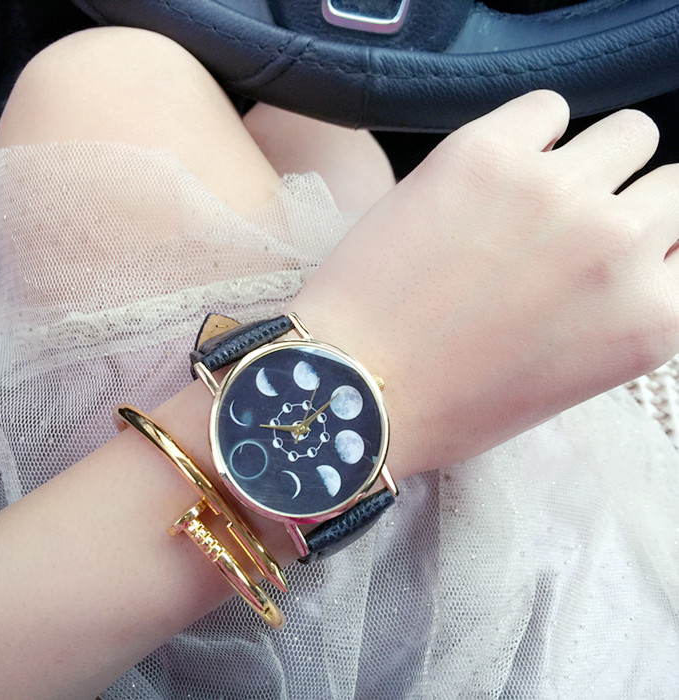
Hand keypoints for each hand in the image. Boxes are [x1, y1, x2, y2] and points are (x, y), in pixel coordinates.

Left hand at [292, 90, 678, 478]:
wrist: (354, 388)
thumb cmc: (453, 401)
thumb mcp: (572, 375)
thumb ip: (621, 307)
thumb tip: (638, 247)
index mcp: (650, 319)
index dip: (653, 246)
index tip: (620, 249)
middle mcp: (618, 246)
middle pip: (672, 183)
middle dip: (628, 202)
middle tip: (570, 228)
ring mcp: (553, 192)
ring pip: (626, 133)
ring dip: (589, 162)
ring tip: (533, 196)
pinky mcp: (483, 154)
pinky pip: (546, 107)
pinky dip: (530, 134)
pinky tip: (493, 173)